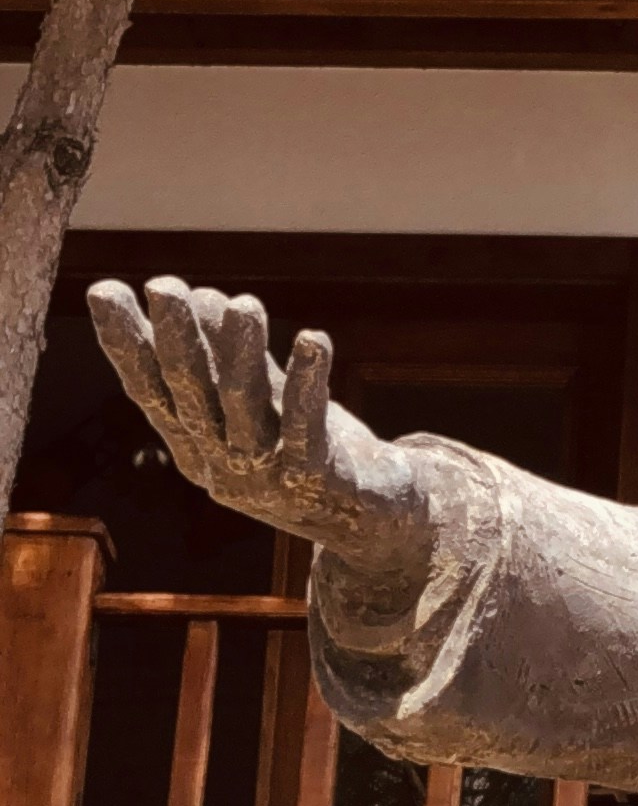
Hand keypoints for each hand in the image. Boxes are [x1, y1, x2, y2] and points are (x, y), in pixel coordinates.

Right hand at [88, 277, 431, 581]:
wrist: (366, 520)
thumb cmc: (303, 453)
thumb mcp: (258, 407)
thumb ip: (232, 359)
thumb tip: (202, 295)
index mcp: (194, 444)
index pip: (150, 388)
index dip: (126, 343)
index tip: (104, 290)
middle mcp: (219, 459)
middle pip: (191, 393)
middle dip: (176, 338)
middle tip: (163, 285)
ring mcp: (264, 471)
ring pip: (244, 406)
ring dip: (242, 353)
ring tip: (244, 303)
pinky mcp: (314, 473)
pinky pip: (306, 424)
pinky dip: (307, 382)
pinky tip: (313, 339)